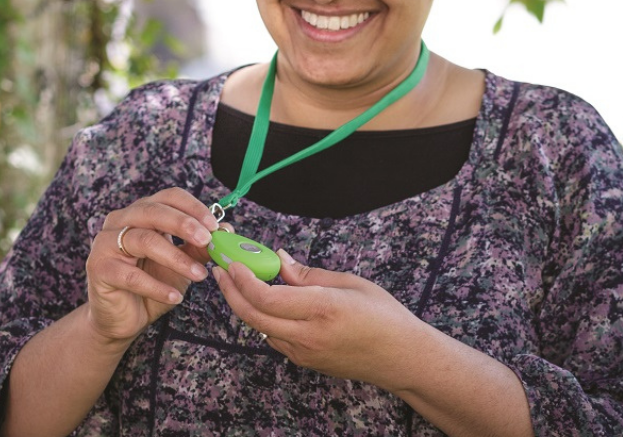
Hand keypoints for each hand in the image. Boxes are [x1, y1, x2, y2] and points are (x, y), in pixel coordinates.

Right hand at [85, 188, 219, 344]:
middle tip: (207, 240)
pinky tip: (175, 296)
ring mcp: (106, 243)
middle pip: (153, 211)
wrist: (122, 318)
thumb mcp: (181, 264)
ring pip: (144, 240)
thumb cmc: (150, 284)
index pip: (168, 197)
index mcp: (141, 212)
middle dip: (184, 224)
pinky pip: (131, 275)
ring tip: (198, 275)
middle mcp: (121, 221)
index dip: (192, 207)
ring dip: (176, 257)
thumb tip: (225, 230)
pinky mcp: (99, 269)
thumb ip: (199, 247)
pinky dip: (156, 286)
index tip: (214, 226)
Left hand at [213, 249, 426, 390]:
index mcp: (322, 309)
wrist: (402, 357)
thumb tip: (278, 259)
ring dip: (243, 305)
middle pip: (253, 316)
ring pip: (260, 328)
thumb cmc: (383, 315)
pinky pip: (273, 338)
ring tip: (236, 281)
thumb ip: (307, 274)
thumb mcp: (349, 283)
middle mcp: (309, 335)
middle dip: (231, 292)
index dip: (243, 280)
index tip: (233, 263)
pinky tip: (263, 302)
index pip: (267, 298)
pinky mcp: (305, 362)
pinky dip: (262, 318)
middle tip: (221, 271)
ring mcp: (305, 353)